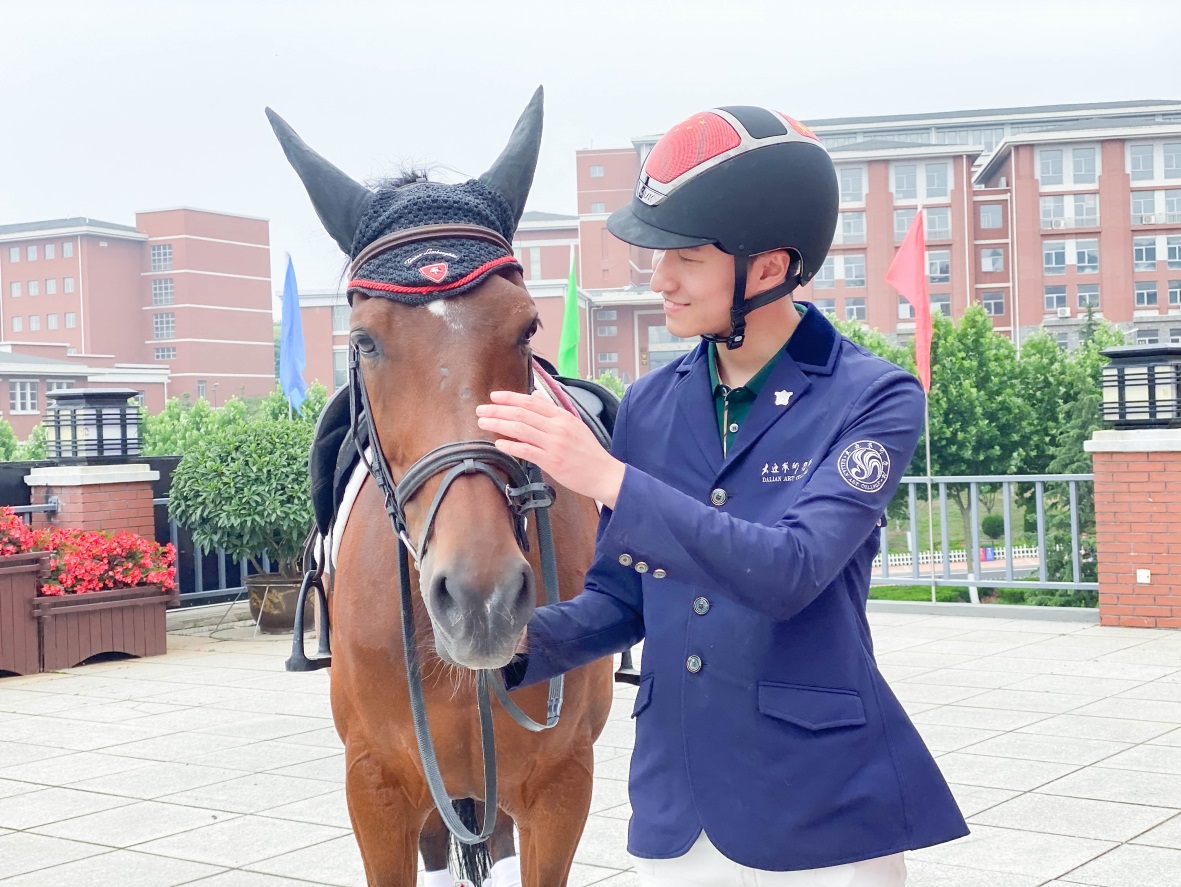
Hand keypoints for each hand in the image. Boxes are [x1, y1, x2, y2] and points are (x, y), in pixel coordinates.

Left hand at [476, 390, 625, 507]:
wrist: (603, 473)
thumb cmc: (588, 451)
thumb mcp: (573, 424)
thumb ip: (552, 410)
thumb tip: (535, 395)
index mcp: (562, 416)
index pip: (531, 402)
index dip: (510, 398)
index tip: (494, 396)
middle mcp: (557, 427)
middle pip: (522, 414)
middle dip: (498, 410)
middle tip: (481, 410)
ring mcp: (554, 444)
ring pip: (521, 430)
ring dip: (499, 425)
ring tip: (483, 423)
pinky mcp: (552, 461)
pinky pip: (527, 451)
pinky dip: (511, 446)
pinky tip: (498, 444)